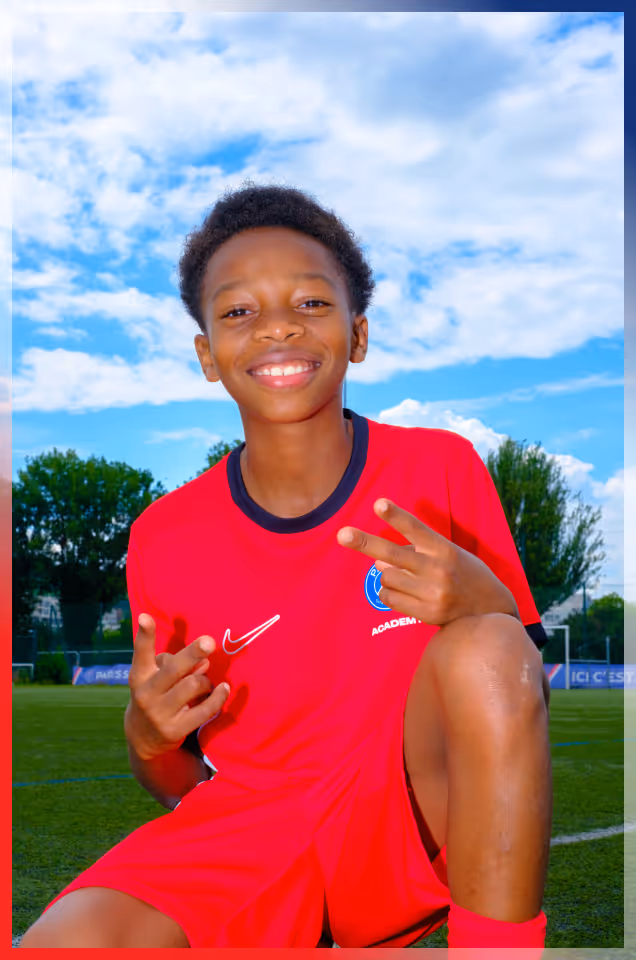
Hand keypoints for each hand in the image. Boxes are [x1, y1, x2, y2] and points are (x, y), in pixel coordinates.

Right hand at [125, 614, 229, 760]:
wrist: (142, 738)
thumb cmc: (154, 695)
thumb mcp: (156, 678)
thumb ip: (176, 665)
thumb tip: (204, 661)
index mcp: (140, 676)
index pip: (141, 653)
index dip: (144, 635)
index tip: (145, 617)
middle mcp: (147, 694)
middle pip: (174, 669)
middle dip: (193, 653)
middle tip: (209, 641)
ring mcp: (160, 713)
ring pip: (192, 685)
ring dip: (206, 680)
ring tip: (206, 683)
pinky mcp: (175, 730)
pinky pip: (205, 709)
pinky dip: (218, 697)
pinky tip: (224, 689)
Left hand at [337, 498, 518, 625]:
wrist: (491, 610)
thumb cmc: (464, 574)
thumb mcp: (448, 553)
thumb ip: (416, 552)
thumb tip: (378, 561)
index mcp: (444, 549)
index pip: (415, 528)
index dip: (395, 516)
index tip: (378, 503)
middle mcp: (438, 569)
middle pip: (393, 554)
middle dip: (364, 542)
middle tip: (342, 534)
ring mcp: (433, 593)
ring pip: (387, 577)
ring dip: (386, 573)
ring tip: (405, 575)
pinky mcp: (427, 614)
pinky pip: (390, 598)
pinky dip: (388, 591)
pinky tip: (402, 590)